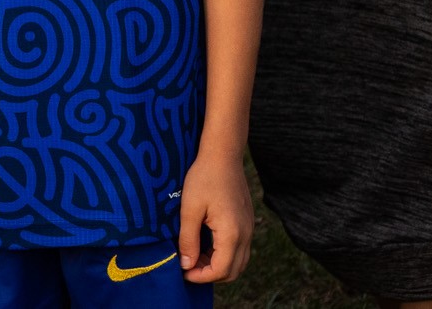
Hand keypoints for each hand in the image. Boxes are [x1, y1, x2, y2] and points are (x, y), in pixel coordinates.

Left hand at [178, 145, 253, 282]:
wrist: (223, 155)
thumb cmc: (204, 178)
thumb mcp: (189, 209)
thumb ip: (188, 240)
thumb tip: (187, 265)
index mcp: (232, 234)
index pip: (220, 270)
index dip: (201, 277)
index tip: (183, 272)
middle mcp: (245, 235)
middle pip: (232, 271)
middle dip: (210, 275)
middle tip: (188, 267)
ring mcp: (249, 229)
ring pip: (238, 262)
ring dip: (218, 266)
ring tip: (195, 256)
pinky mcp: (247, 223)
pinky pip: (240, 249)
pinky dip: (225, 255)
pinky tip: (206, 245)